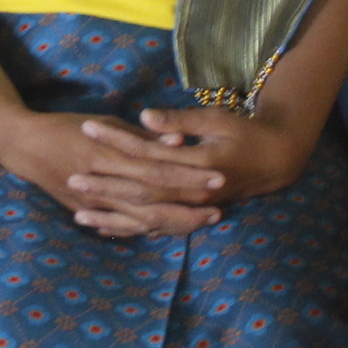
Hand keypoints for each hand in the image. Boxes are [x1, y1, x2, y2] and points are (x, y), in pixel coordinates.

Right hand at [0, 108, 223, 239]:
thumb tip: (179, 141)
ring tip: (202, 222)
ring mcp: (92, 203)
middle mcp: (101, 183)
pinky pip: (122, 226)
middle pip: (152, 200)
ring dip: (174, 223)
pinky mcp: (85, 213)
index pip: (156, 169)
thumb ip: (142, 137)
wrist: (23, 145)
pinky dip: (146, 230)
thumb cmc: (66, 126)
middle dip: (188, 206)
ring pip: (140, 219)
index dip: (188, 176)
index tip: (217, 178)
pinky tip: (169, 231)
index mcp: (107, 155)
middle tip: (219, 209)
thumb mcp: (105, 123)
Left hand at [59, 105, 309, 236]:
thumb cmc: (246, 134)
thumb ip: (180, 121)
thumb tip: (144, 116)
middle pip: (140, 192)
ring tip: (77, 215)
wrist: (277, 161)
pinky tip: (105, 230)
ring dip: (112, 217)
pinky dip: (130, 230)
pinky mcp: (191, 215)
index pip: (147, 154)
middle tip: (71, 177)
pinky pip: (157, 228)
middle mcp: (192, 193)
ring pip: (145, 218)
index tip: (87, 129)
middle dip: (105, 187)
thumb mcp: (216, 120)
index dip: (115, 141)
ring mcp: (192, 208)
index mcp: (196, 165)